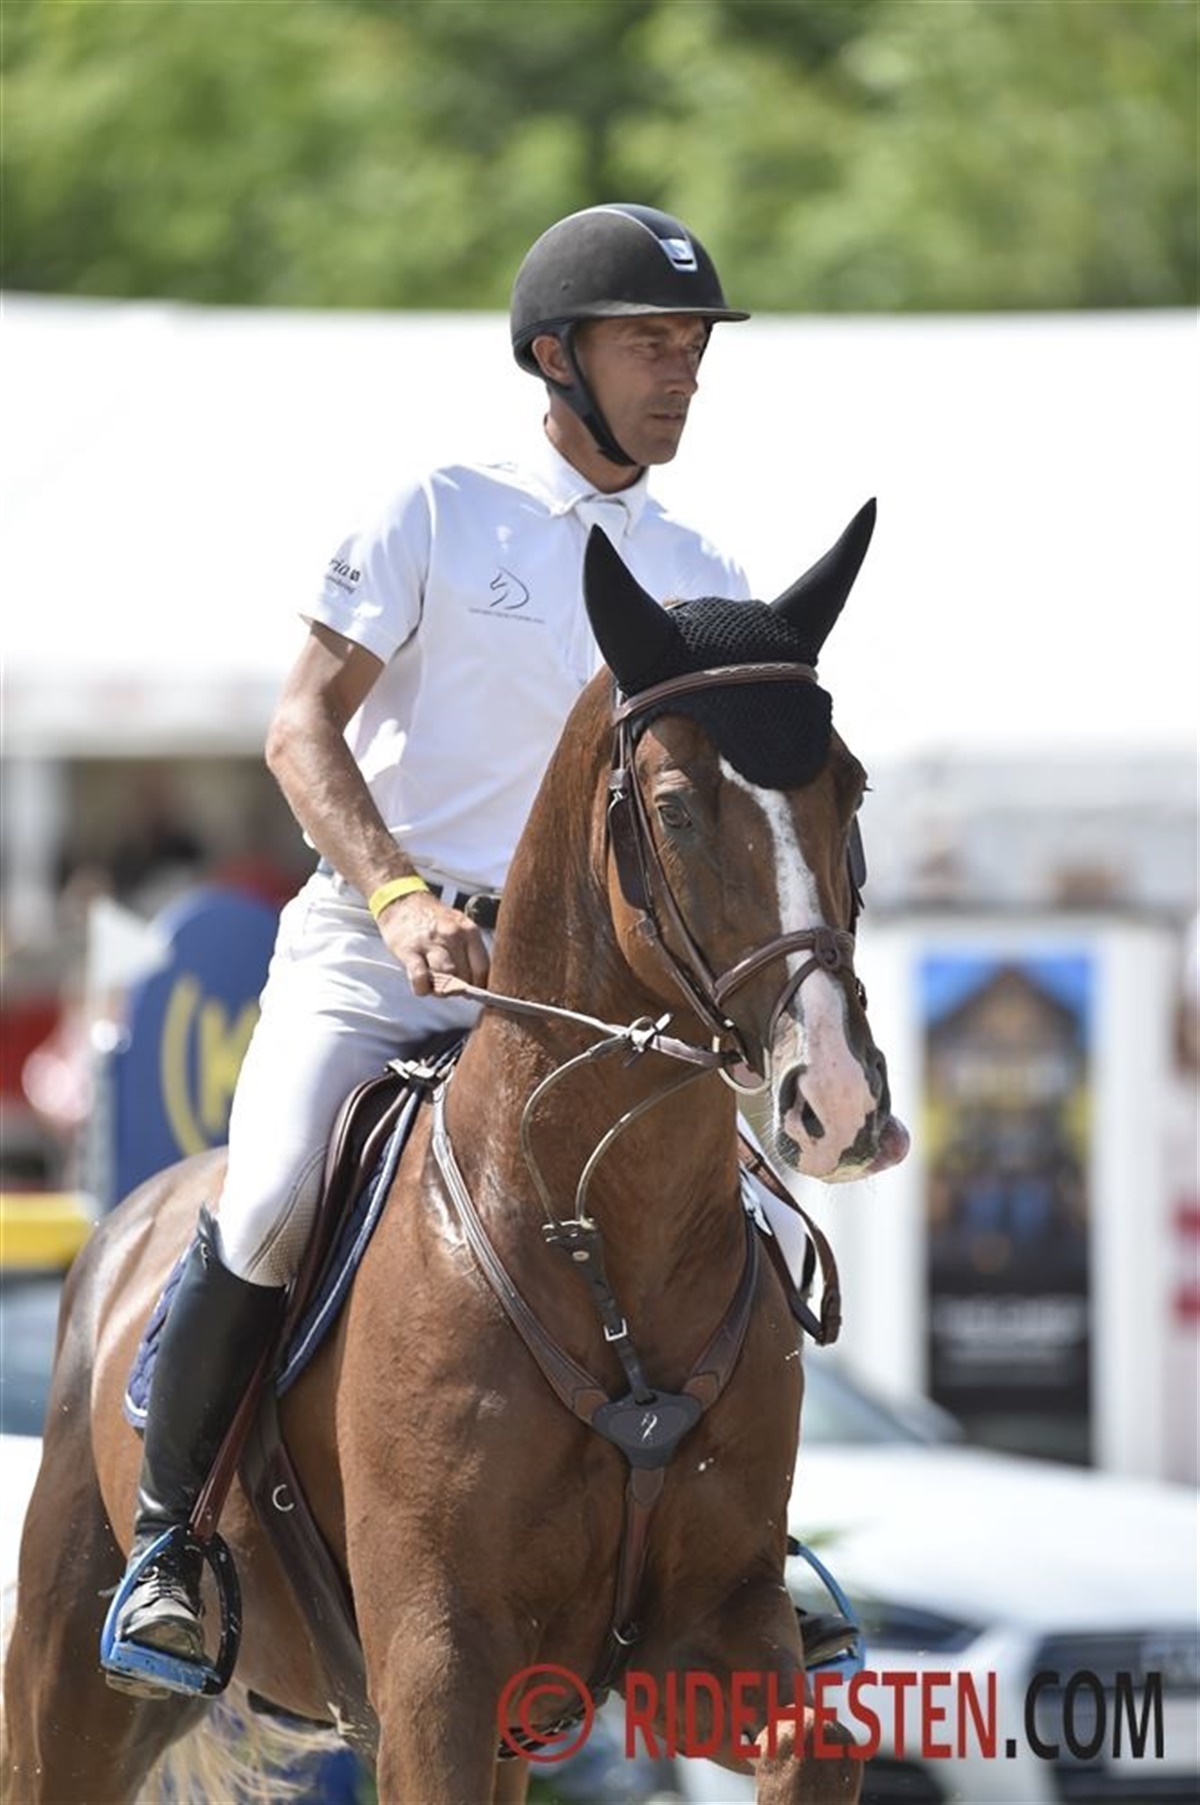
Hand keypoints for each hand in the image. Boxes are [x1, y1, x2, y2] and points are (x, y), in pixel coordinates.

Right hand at [376, 890, 490, 996]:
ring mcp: (431, 942)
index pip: (483, 968)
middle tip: (450, 987)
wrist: (401, 902)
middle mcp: (452, 935)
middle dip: (459, 988)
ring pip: (447, 976)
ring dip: (442, 989)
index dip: (479, 986)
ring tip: (437, 987)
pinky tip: (422, 986)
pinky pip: (420, 977)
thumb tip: (479, 983)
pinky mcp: (410, 950)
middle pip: (465, 976)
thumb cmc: (432, 920)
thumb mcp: (458, 928)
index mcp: (468, 930)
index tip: (473, 991)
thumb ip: (469, 952)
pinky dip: (423, 988)